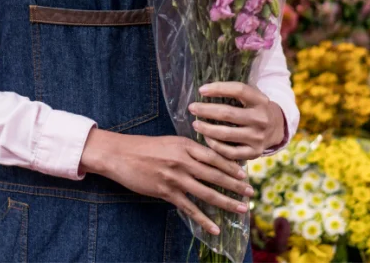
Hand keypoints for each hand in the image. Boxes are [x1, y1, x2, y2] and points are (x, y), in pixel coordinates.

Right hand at [79, 129, 253, 235]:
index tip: (244, 175)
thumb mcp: (168, 141)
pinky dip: (203, 220)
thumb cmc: (142, 147)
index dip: (231, 167)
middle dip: (235, 185)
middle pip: (215, 175)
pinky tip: (215, 228)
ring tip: (242, 209)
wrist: (119, 154)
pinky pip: (189, 208)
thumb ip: (188, 149)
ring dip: (226, 202)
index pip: (214, 156)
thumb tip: (208, 158)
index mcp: (184, 145)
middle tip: (251, 193)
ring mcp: (174, 177)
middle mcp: (182, 160)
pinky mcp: (166, 191)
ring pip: (206, 192)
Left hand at [189, 82, 285, 161]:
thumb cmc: (254, 108)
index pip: (239, 90)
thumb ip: (234, 92)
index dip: (219, 88)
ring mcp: (258, 137)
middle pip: (228, 114)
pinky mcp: (254, 152)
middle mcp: (261, 119)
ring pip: (226, 134)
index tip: (201, 90)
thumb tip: (204, 90)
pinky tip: (206, 138)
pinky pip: (230, 152)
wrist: (276, 128)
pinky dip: (215, 145)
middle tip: (192, 108)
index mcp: (261, 101)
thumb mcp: (252, 96)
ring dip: (206, 129)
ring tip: (195, 124)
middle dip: (205, 110)